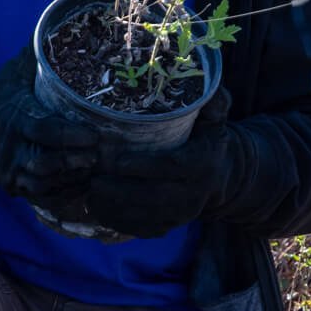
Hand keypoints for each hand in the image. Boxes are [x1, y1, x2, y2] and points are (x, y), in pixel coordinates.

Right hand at [0, 46, 97, 202]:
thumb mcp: (14, 74)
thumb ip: (37, 54)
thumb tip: (57, 21)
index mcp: (17, 119)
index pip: (46, 131)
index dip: (71, 136)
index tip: (95, 135)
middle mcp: (14, 149)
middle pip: (49, 163)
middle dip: (77, 161)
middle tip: (102, 155)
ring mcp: (14, 172)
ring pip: (48, 184)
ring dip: (74, 179)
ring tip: (97, 169)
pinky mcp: (16, 188)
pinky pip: (44, 199)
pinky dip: (66, 195)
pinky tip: (85, 185)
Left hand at [62, 87, 244, 238]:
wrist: (221, 176)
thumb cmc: (208, 138)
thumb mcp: (215, 117)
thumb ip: (212, 101)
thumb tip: (205, 81)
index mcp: (201, 164)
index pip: (171, 166)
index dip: (144, 166)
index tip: (118, 160)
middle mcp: (193, 194)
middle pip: (152, 197)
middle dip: (120, 191)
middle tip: (93, 180)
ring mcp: (180, 215)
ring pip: (143, 217)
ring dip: (113, 208)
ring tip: (89, 193)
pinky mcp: (169, 226)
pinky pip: (140, 229)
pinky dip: (117, 221)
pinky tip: (97, 207)